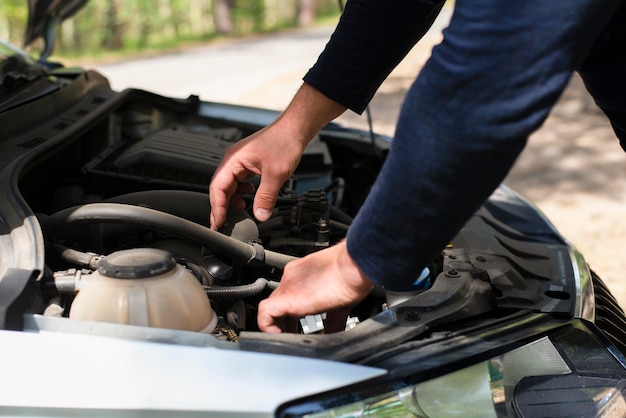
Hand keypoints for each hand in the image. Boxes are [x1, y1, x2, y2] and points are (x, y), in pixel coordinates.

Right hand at [209, 122, 304, 228]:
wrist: (295, 129)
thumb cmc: (284, 141)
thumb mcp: (276, 174)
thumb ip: (266, 197)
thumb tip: (260, 214)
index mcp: (233, 160)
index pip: (217, 188)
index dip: (217, 208)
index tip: (219, 223)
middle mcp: (233, 160)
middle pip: (221, 188)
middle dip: (222, 207)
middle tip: (224, 225)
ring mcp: (241, 162)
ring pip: (230, 186)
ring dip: (233, 201)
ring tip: (239, 213)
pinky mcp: (249, 164)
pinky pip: (239, 182)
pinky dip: (242, 193)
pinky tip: (250, 197)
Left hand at [257, 241, 373, 332]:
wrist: (354, 265)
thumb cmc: (352, 275)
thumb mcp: (339, 300)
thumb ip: (332, 318)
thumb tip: (334, 332)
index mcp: (302, 274)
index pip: (286, 296)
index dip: (289, 316)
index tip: (297, 328)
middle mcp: (291, 278)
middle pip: (276, 303)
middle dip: (283, 324)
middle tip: (293, 337)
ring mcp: (288, 286)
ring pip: (268, 309)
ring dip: (276, 327)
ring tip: (287, 339)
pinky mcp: (288, 298)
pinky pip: (265, 314)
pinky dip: (268, 327)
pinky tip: (280, 336)